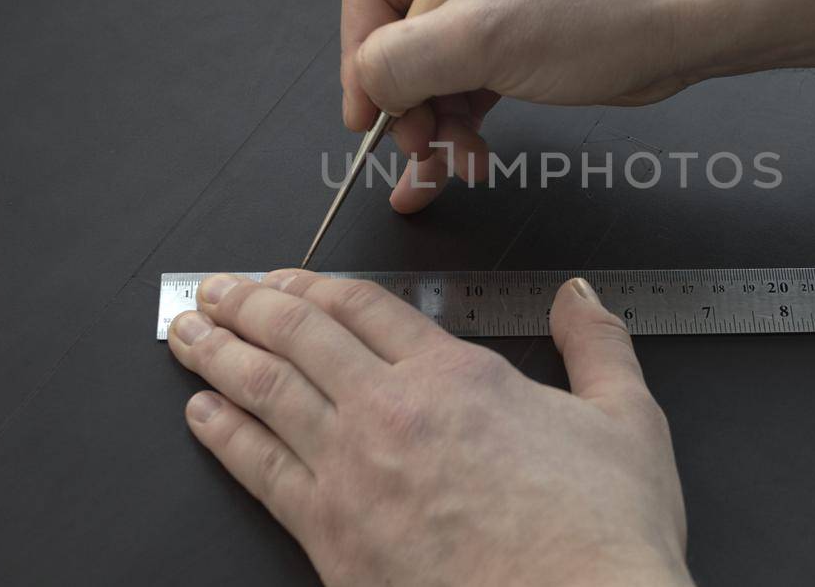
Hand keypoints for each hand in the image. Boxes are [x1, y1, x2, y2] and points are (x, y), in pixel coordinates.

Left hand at [167, 271, 692, 586]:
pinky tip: (201, 415)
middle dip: (248, 304)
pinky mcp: (331, 537)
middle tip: (216, 289)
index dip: (313, 283)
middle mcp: (392, 413)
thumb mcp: (626, 421)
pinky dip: (222, 435)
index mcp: (456, 376)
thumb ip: (598, 346)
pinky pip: (257, 470)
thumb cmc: (599, 537)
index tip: (285, 278)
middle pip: (299, 336)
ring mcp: (352, 474)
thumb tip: (581, 298)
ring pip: (265, 391)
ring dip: (218, 354)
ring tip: (188, 333)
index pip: (362, 306)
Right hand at [341, 0, 711, 211]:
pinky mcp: (518, 22)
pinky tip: (467, 155)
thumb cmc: (607, 8)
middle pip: (401, 29)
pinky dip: (462, 115)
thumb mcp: (486, 35)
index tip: (363, 115)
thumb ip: (404, 61)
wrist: (689, 26)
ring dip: (436, 117)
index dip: (360, 56)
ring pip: (434, 60)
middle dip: (408, 97)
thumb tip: (366, 85)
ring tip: (451, 160)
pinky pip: (468, 72)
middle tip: (415, 146)